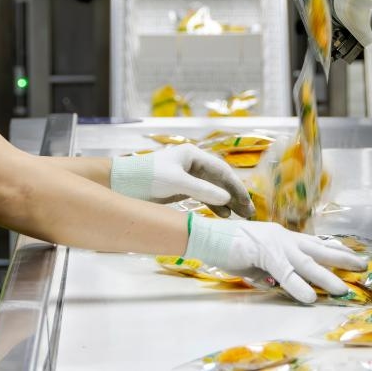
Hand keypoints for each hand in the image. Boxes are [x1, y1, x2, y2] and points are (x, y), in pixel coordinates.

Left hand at [110, 144, 254, 217]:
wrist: (123, 183)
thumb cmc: (147, 177)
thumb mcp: (176, 183)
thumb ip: (202, 190)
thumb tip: (227, 198)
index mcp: (193, 155)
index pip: (221, 170)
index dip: (236, 186)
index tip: (246, 202)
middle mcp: (193, 163)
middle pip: (220, 179)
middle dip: (234, 195)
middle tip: (248, 212)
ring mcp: (188, 176)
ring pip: (213, 188)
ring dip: (226, 202)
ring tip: (239, 216)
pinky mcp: (181, 188)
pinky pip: (204, 195)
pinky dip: (214, 204)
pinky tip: (223, 214)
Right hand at [184, 216, 367, 303]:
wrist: (206, 236)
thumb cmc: (227, 247)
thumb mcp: (254, 263)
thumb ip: (267, 272)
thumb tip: (276, 284)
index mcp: (281, 236)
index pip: (313, 243)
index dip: (333, 249)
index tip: (350, 254)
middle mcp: (283, 236)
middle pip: (319, 248)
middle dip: (342, 258)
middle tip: (363, 265)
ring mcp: (275, 243)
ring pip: (307, 262)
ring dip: (327, 277)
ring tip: (343, 290)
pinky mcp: (264, 253)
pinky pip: (285, 273)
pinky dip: (298, 286)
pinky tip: (309, 297)